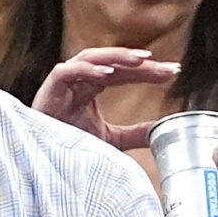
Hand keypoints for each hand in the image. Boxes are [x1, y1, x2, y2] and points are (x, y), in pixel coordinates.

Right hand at [31, 47, 180, 151]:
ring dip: (117, 57)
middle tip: (167, 67)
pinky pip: (68, 71)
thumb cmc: (69, 144)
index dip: (149, 71)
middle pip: (114, 63)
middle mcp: (81, 78)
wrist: (44, 158)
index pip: (126, 72)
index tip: (174, 72)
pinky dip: (86, 69)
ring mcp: (65, 80)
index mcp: (94, 86)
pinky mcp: (51, 87)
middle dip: (140, 63)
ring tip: (141, 60)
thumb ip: (135, 133)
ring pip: (92, 58)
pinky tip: (106, 72)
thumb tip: (161, 131)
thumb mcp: (111, 139)